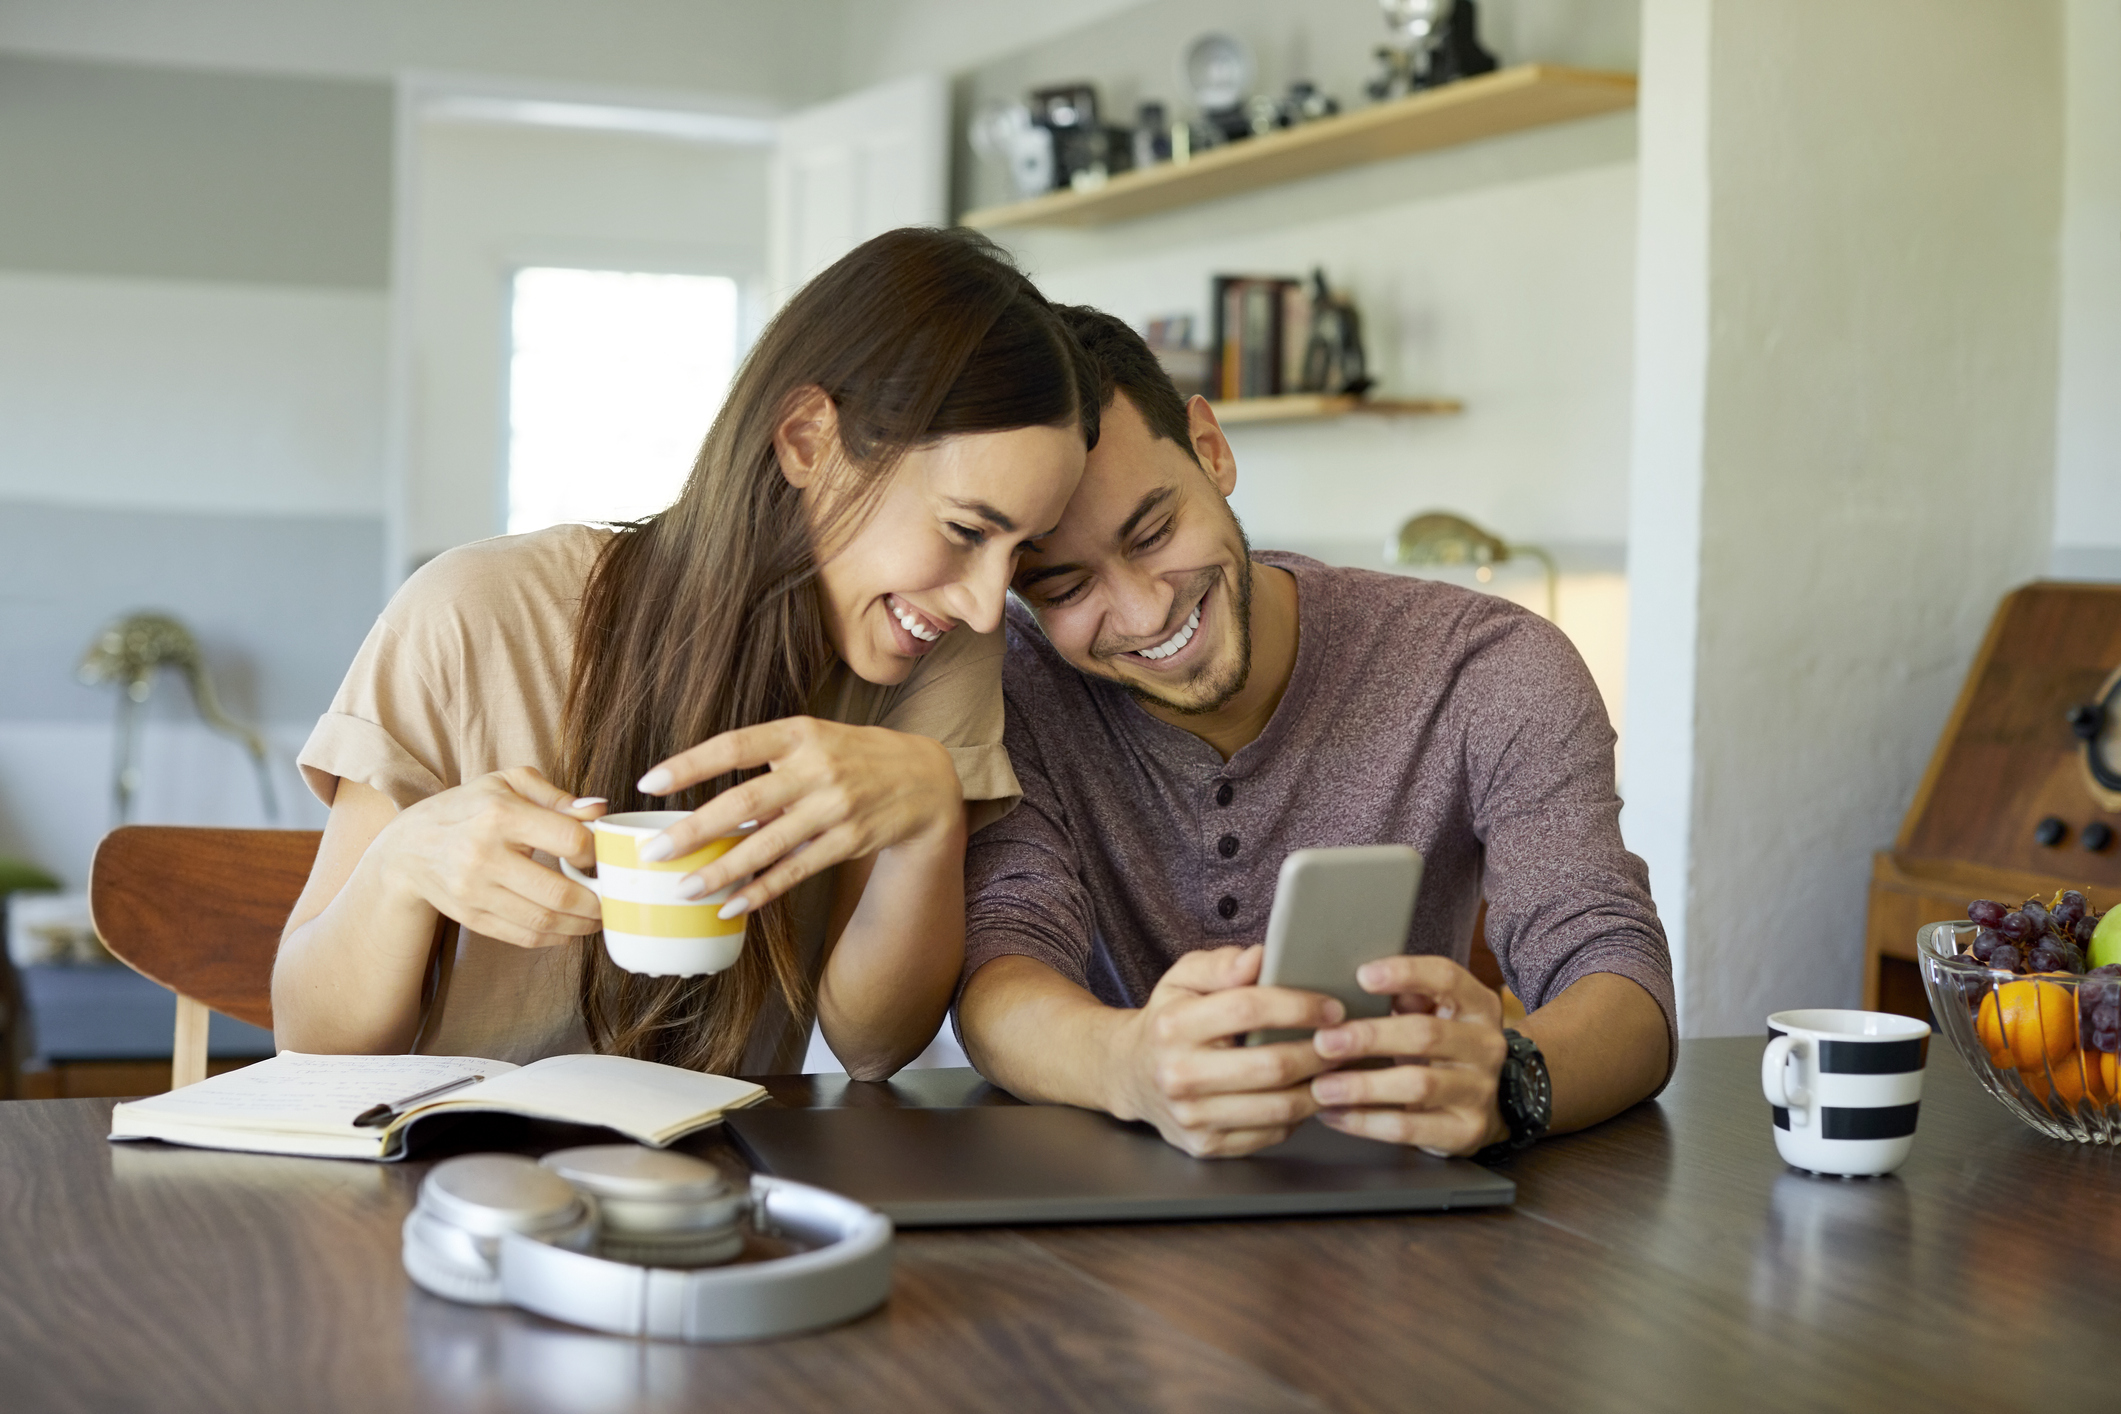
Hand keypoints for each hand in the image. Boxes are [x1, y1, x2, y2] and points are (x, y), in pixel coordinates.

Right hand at [376, 767, 605, 949]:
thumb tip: (599, 809)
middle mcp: (484, 855)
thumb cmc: (468, 808)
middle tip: (613, 898)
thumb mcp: (507, 783)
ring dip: (582, 925)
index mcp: (500, 814)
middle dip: (597, 901)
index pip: (568, 839)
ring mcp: (475, 891)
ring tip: (598, 916)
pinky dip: (555, 937)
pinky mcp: (472, 917)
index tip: (600, 855)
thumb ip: (556, 796)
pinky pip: (524, 936)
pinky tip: (570, 928)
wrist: (409, 847)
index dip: (595, 851)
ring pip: (544, 921)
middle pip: (559, 892)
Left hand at [635, 717, 961, 916]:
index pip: (734, 746)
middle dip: (694, 830)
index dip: (689, 765)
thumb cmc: (853, 755)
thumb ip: (767, 760)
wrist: (924, 779)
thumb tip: (708, 799)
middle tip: (654, 853)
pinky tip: (730, 905)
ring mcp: (835, 807)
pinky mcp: (848, 841)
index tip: (648, 783)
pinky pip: (795, 871)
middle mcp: (817, 768)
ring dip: (721, 871)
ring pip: (767, 845)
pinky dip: (760, 890)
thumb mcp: (814, 738)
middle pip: (744, 802)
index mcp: (800, 733)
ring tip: (684, 888)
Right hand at [1111, 945, 1345, 1157]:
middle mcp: (1179, 1074)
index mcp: (1174, 1026)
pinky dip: (1299, 1115)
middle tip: (1346, 1040)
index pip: (1249, 1010)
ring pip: (1279, 1108)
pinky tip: (1308, 1093)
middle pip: (1271, 1066)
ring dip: (1319, 1087)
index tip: (1331, 1007)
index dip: (1298, 1006)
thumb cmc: (1168, 1021)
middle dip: (1320, 1052)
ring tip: (1336, 1067)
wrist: (1130, 1074)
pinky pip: (1271, 1135)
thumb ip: (1222, 965)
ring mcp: (1192, 1117)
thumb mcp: (1183, 978)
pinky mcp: (1206, 1146)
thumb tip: (1260, 958)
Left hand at [1307, 955, 1508, 1155]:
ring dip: (1363, 1085)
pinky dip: (1366, 1121)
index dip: (1405, 973)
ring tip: (1321, 1087)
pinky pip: (1410, 1127)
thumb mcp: (1433, 1014)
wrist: (1481, 1107)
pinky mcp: (1466, 1131)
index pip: (1446, 977)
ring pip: (1418, 1084)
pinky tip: (1334, 1114)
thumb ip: (1405, 996)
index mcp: (1477, 1005)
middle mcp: (1485, 1045)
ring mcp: (1480, 1090)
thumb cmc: (1441, 1049)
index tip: (1362, 976)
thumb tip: (1360, 983)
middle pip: (1425, 1034)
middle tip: (1324, 1041)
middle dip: (1370, 1037)